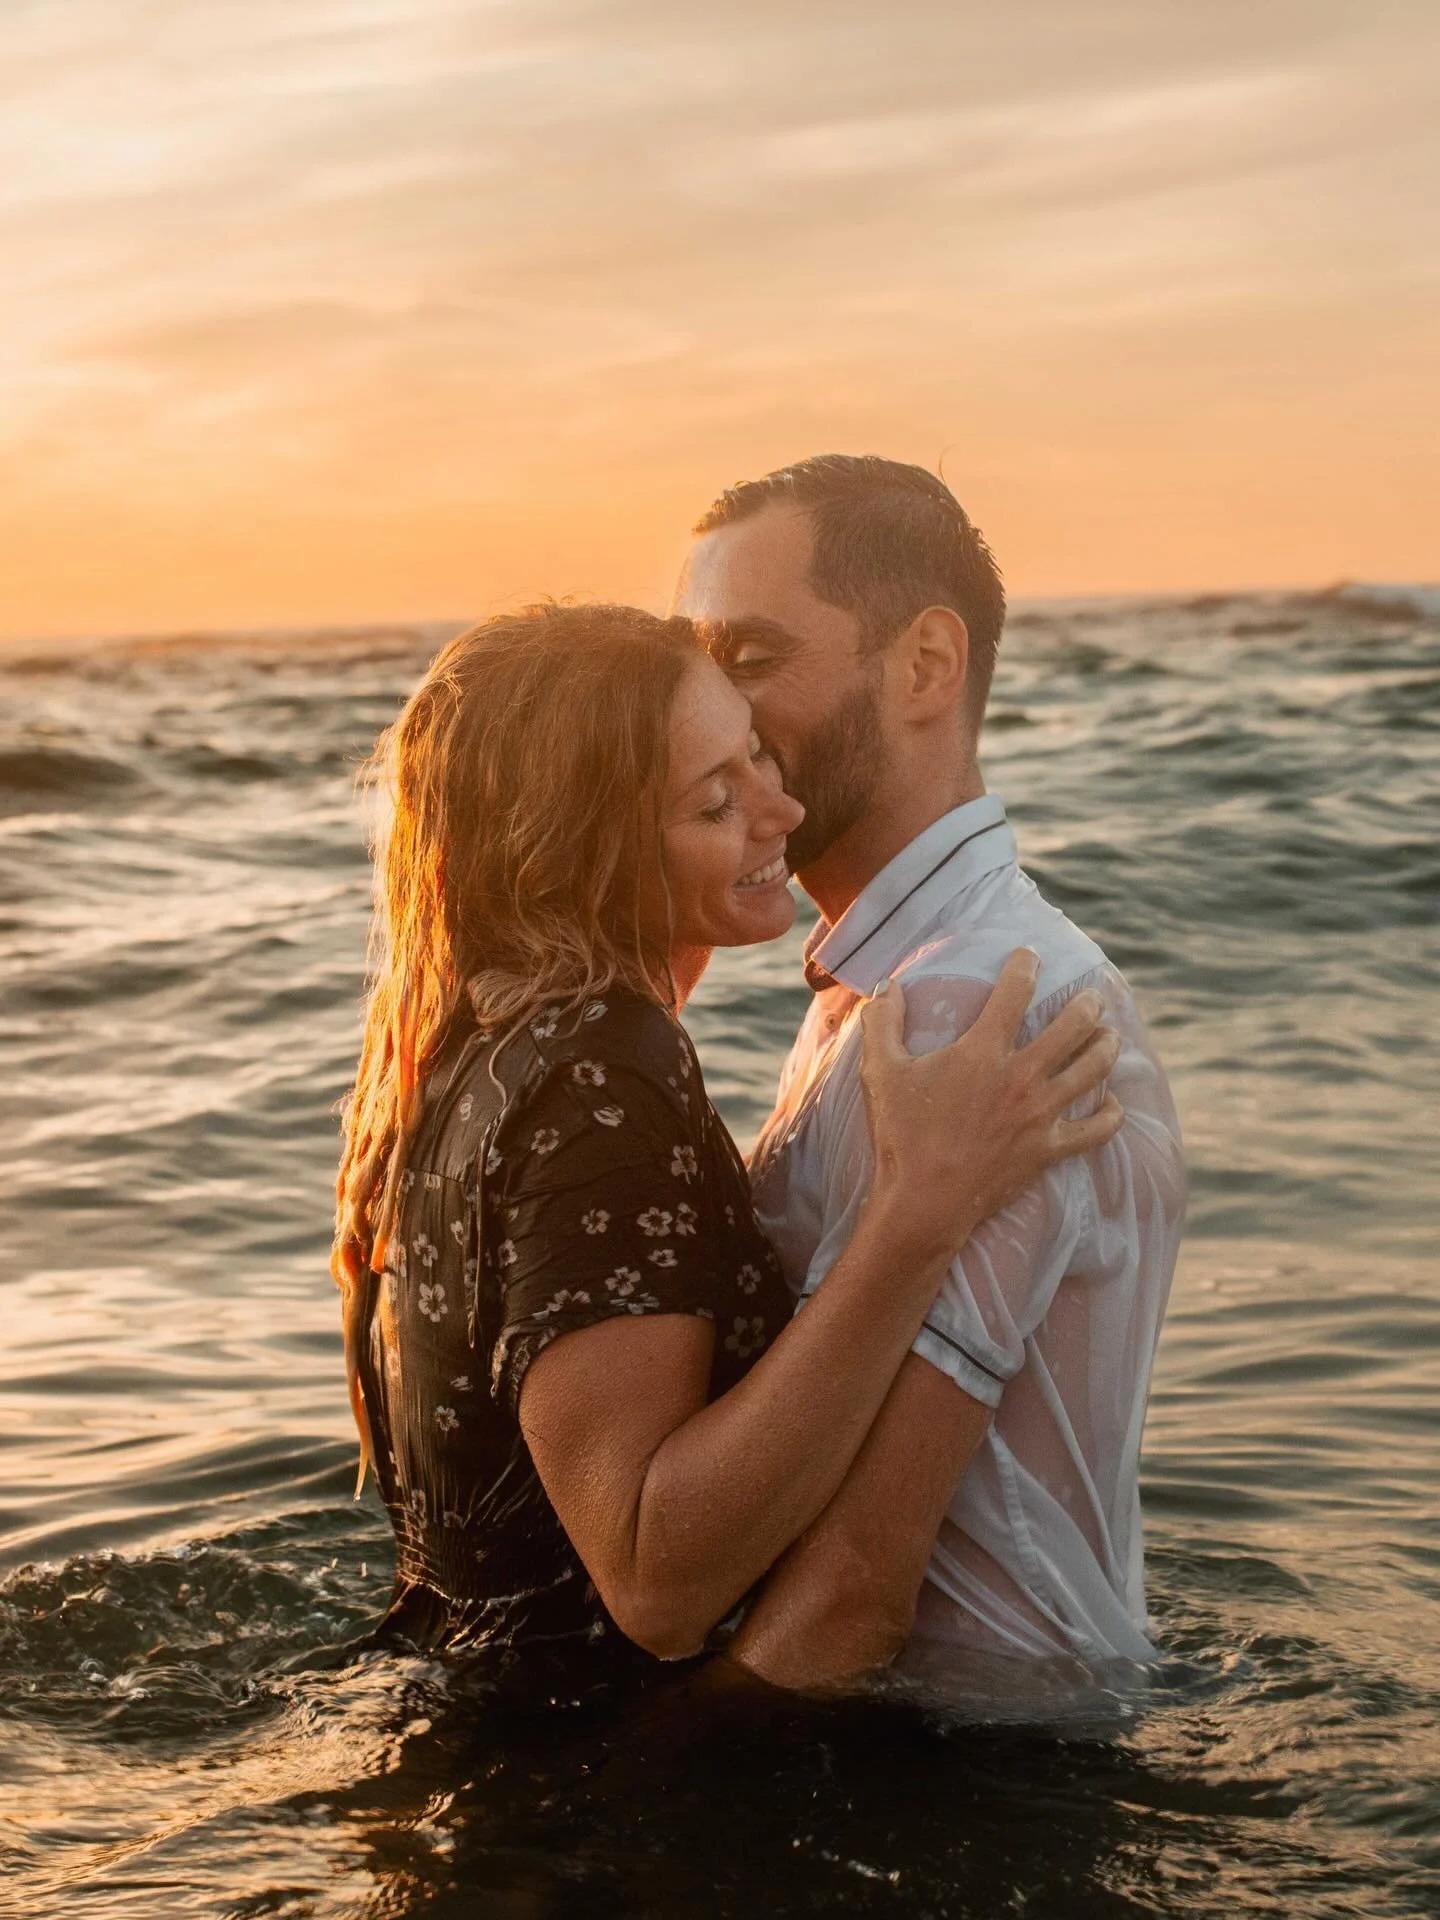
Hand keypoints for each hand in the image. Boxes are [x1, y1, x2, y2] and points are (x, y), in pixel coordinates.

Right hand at [858, 949, 1122, 1258]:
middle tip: (1091, 997)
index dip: (1025, 966)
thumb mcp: (880, 1072)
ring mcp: (1040, 1114)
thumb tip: (887, 985)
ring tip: (1109, 1035)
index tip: (1030, 957)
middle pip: (1073, 1026)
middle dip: (1087, 1004)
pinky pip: (1096, 1130)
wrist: (923, 1201)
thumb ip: (882, 1022)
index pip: (1014, 993)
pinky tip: (1113, 1104)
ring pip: (1093, 1070)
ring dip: (1106, 1046)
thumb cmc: (900, 1135)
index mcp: (982, 1051)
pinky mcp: (1049, 1149)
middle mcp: (1021, 1076)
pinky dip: (1110, 1115)